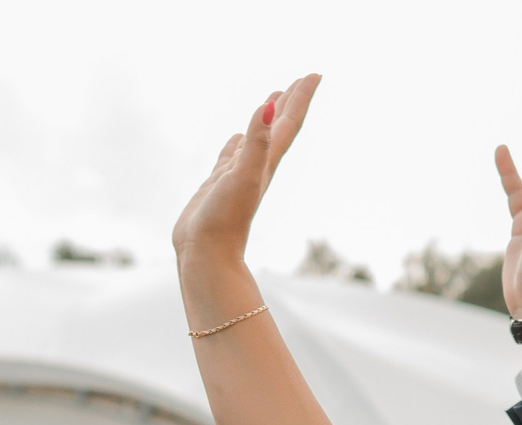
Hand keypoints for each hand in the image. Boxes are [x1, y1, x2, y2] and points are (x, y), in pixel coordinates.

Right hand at [171, 74, 318, 270]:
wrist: (206, 254)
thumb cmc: (225, 219)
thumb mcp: (243, 174)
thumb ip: (257, 141)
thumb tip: (271, 105)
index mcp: (267, 161)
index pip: (289, 122)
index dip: (302, 97)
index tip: (315, 74)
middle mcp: (257, 166)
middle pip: (279, 126)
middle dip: (291, 101)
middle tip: (302, 79)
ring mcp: (239, 174)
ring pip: (257, 138)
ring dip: (267, 117)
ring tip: (274, 99)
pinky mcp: (220, 184)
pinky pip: (232, 154)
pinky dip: (238, 140)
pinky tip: (238, 137)